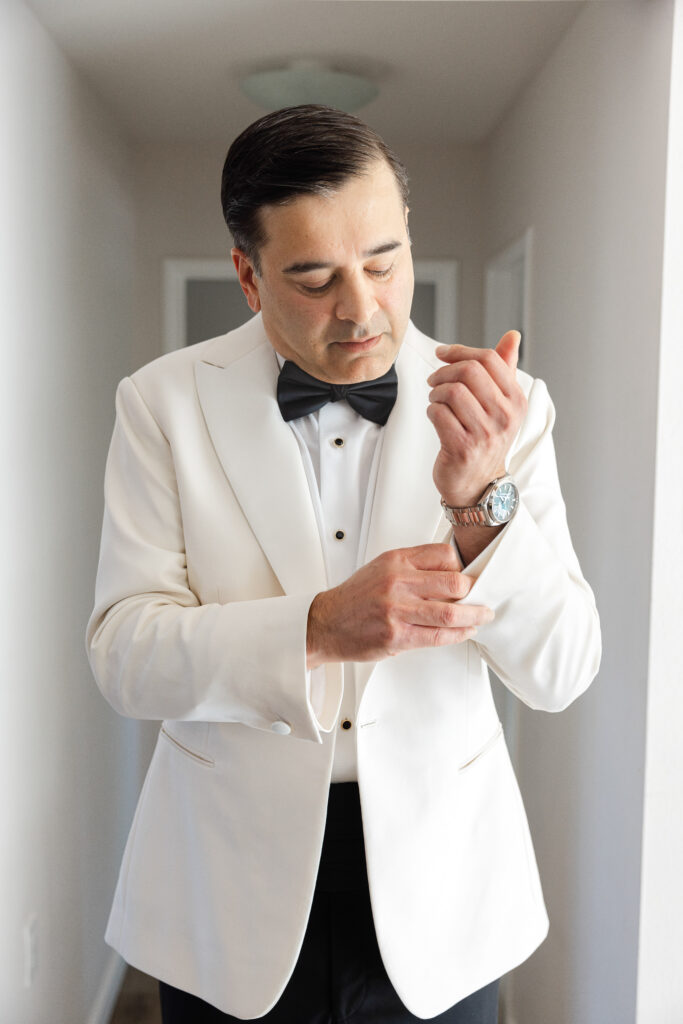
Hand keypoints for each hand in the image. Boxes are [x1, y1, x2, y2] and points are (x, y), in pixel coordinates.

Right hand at [306, 544, 493, 667]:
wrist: (326, 623)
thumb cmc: (356, 597)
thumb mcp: (382, 568)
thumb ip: (414, 566)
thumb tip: (452, 571)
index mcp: (397, 560)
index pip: (445, 555)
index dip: (464, 567)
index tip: (470, 577)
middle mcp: (398, 582)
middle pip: (454, 583)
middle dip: (474, 592)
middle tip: (481, 598)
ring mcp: (397, 610)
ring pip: (450, 613)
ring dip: (474, 616)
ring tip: (482, 616)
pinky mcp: (397, 636)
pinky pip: (438, 636)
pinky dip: (458, 635)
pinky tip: (465, 632)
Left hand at [426, 331, 526, 506]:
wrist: (478, 483)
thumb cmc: (485, 438)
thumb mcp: (501, 404)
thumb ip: (505, 368)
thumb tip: (512, 335)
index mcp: (516, 401)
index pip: (489, 359)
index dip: (460, 351)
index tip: (442, 354)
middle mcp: (505, 416)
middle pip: (469, 372)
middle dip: (444, 371)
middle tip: (435, 380)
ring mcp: (485, 434)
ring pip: (451, 391)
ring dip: (435, 392)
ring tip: (436, 400)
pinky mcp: (463, 448)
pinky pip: (438, 413)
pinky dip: (431, 410)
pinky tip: (435, 417)